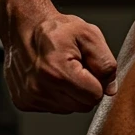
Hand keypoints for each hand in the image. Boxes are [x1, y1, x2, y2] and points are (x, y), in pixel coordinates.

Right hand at [4, 11, 118, 113]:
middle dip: (87, 87)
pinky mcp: (24, 102)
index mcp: (58, 71)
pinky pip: (54, 107)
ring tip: (64, 69)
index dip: (99, 80)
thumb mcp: (89, 34)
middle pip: (83, 106)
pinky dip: (58, 94)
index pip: (95, 96)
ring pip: (70, 108)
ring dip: (72, 92)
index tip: (90, 65)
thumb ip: (105, 62)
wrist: (26, 26)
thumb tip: (110, 88)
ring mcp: (30, 98)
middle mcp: (40, 89)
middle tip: (78, 66)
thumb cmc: (57, 29)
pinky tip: (53, 77)